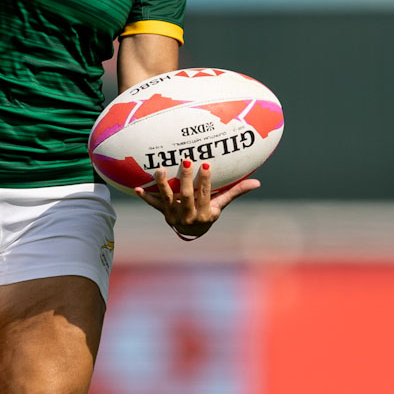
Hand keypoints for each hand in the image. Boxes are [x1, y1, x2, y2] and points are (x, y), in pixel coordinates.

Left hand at [132, 160, 259, 238]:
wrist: (191, 232)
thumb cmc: (208, 213)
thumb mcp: (221, 204)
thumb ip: (235, 192)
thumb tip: (257, 183)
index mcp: (204, 213)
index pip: (205, 194)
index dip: (204, 181)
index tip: (205, 164)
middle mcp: (188, 215)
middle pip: (186, 196)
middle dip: (186, 180)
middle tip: (186, 162)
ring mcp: (173, 214)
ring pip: (167, 199)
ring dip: (162, 185)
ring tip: (159, 170)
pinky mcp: (162, 212)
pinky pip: (153, 204)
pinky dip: (145, 197)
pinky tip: (135, 188)